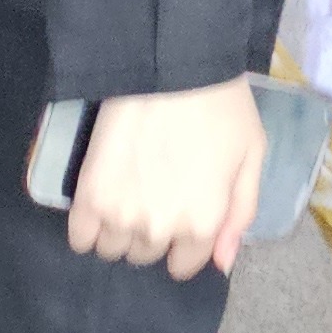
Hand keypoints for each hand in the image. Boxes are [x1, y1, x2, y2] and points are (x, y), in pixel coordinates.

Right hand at [67, 79, 265, 278]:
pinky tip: (101, 202)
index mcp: (202, 224)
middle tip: (156, 193)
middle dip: (152, 232)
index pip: (183, 266)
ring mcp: (120, 216)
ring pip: (112, 249)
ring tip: (128, 193)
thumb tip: (221, 262)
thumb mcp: (250, 157)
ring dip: (119, 230)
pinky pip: (81, 238)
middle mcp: (159, 230)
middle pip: (145, 256)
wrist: (173, 66)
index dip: (183, 242)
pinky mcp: (89, 198)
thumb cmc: (221, 106)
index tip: (180, 214)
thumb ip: (240, 214)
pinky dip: (88, 228)